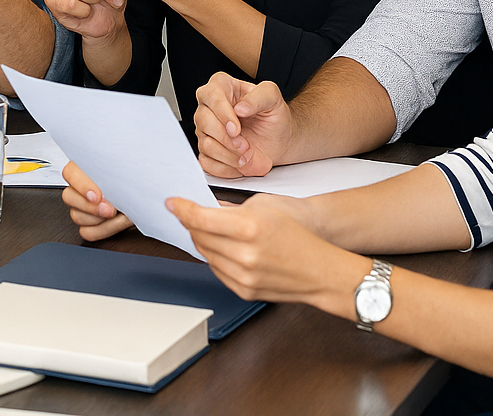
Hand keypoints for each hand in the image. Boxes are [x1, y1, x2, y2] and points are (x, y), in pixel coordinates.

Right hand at [60, 161, 133, 239]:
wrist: (148, 198)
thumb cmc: (138, 181)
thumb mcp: (129, 175)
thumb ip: (116, 177)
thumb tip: (109, 187)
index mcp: (88, 167)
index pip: (70, 172)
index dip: (82, 186)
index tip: (98, 196)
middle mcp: (81, 186)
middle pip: (68, 197)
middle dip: (91, 207)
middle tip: (111, 209)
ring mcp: (82, 206)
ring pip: (76, 216)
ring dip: (100, 219)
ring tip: (118, 215)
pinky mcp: (89, 224)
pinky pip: (86, 232)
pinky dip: (103, 230)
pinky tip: (115, 222)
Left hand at [167, 193, 343, 303]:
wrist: (319, 270)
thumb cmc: (298, 236)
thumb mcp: (265, 209)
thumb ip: (231, 209)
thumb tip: (207, 208)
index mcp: (249, 227)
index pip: (200, 219)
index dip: (182, 209)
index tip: (173, 203)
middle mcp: (244, 254)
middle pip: (199, 237)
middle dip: (191, 223)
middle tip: (189, 213)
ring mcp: (242, 276)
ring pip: (205, 254)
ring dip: (202, 240)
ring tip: (210, 229)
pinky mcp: (243, 290)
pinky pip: (216, 270)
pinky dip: (215, 257)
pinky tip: (223, 248)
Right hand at [193, 72, 294, 176]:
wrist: (279, 138)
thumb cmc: (273, 114)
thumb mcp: (273, 98)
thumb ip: (259, 96)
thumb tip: (240, 108)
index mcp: (222, 87)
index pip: (211, 96)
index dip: (222, 114)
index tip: (237, 128)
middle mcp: (209, 107)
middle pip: (204, 122)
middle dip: (227, 139)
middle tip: (246, 145)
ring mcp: (206, 129)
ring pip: (205, 144)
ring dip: (229, 155)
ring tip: (248, 155)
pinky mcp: (207, 150)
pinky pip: (207, 162)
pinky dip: (226, 168)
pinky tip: (240, 164)